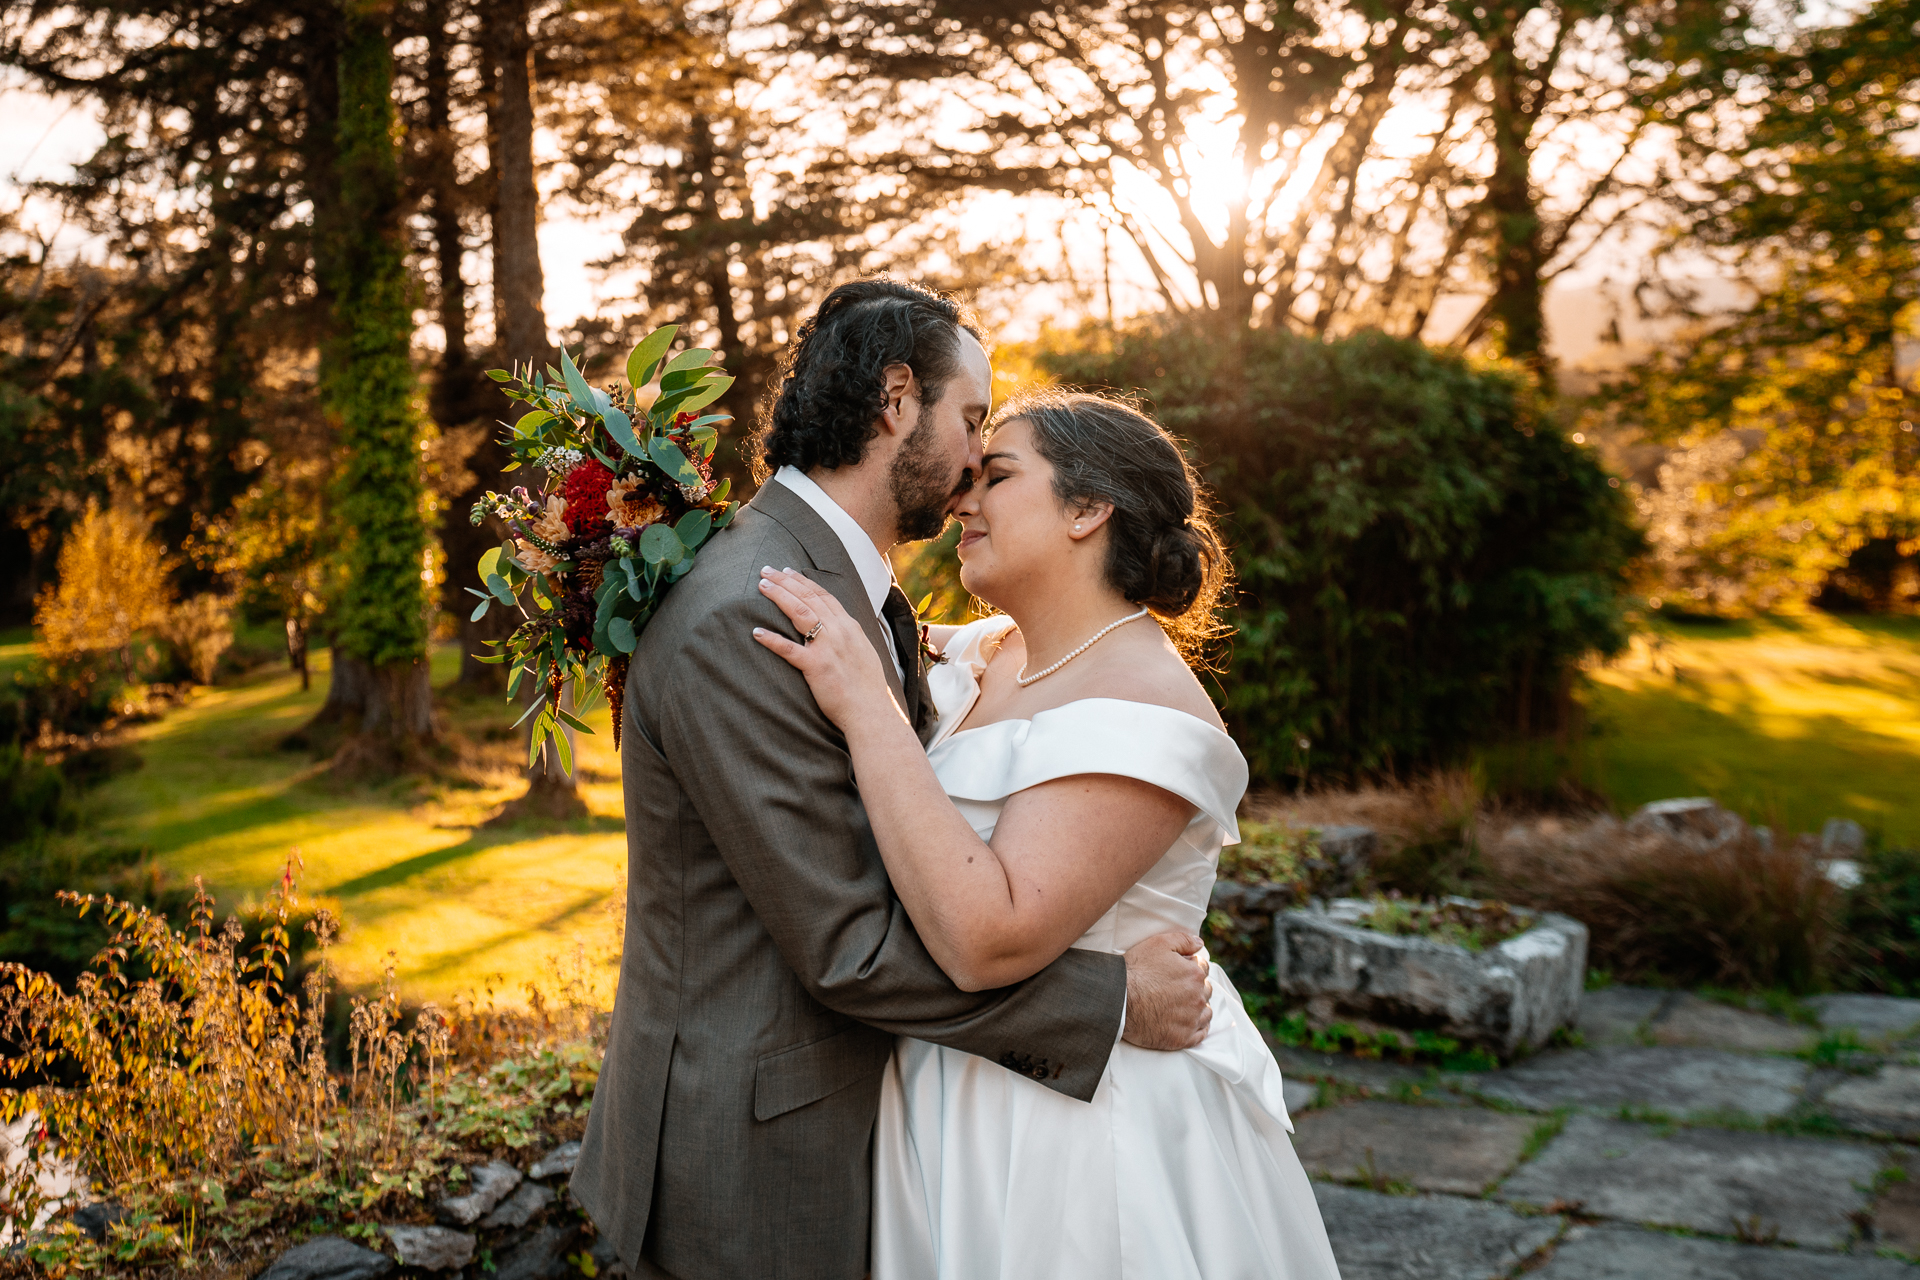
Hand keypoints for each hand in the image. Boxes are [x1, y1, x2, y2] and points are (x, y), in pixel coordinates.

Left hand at [752, 566, 899, 730]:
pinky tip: (756, 631)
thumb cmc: (867, 688)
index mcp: (850, 626)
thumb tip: (838, 630)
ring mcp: (827, 647)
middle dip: (785, 581)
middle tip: (766, 570)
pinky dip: (771, 639)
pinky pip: (788, 649)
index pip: (824, 595)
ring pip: (799, 613)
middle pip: (808, 598)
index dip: (804, 582)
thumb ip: (849, 638)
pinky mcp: (815, 667)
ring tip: (761, 586)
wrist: (872, 712)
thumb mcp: (863, 653)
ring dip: (778, 596)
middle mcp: (839, 631)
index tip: (788, 572)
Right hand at [1120, 930, 1212, 1049]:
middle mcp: (1198, 998)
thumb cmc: (1136, 970)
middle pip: (1205, 990)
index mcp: (1195, 974)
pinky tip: (1187, 1023)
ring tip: (1181, 1005)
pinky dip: (1197, 1028)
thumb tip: (1200, 943)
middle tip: (1176, 988)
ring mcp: (1191, 1020)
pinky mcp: (1182, 1039)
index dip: (1190, 967)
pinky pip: (1200, 1034)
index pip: (1203, 968)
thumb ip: (1184, 940)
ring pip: (1205, 1012)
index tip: (1177, 971)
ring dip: (1198, 1007)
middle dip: (1195, 987)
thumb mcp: (1158, 944)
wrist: (1117, 1000)